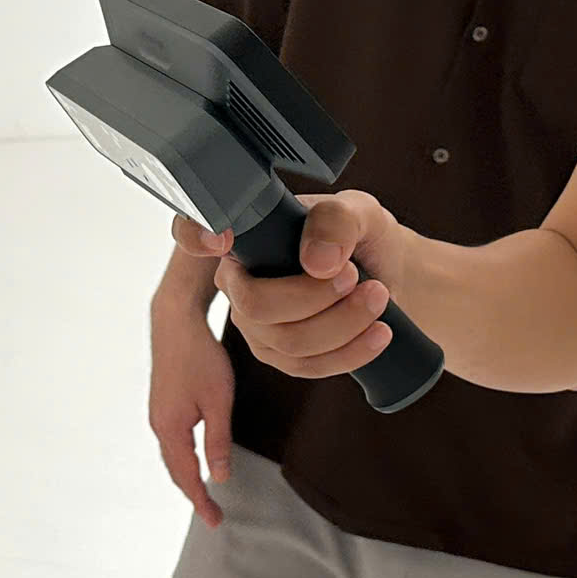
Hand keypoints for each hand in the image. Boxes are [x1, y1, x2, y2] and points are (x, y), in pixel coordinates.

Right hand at [147, 301, 237, 525]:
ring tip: (204, 493)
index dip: (201, 501)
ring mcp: (158, 414)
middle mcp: (159, 425)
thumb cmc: (199, 357)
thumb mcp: (218, 401)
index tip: (215, 521)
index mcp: (171, 429)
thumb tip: (219, 477)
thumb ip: (218, 440)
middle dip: (193, 494)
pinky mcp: (162, 404)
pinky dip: (182, 459)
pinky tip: (194, 459)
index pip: (186, 476)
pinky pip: (171, 442)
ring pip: (172, 457)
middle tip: (212, 514)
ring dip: (187, 477)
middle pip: (175, 471)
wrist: (175, 321)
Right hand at [169, 191, 403, 381]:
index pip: (193, 231)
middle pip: (254, 305)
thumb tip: (317, 262)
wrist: (383, 273)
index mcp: (244, 234)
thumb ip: (336, 221)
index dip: (195, 235)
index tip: (222, 239)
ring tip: (378, 296)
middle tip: (355, 275)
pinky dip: (351, 351)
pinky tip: (379, 332)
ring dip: (343, 323)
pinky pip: (307, 366)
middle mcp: (238, 280)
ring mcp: (254, 322)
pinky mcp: (279, 354)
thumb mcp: (358, 211)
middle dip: (313, 298)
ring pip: (287, 341)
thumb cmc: (359, 235)